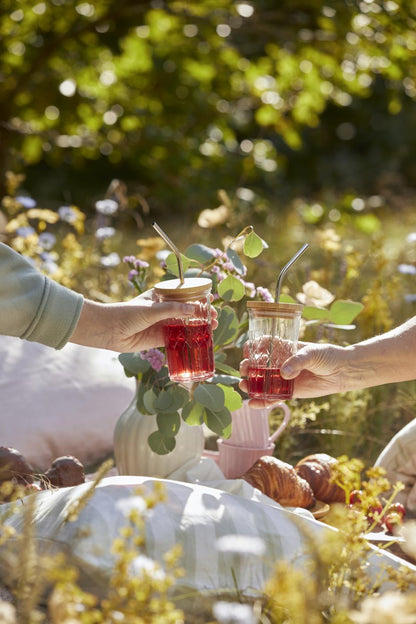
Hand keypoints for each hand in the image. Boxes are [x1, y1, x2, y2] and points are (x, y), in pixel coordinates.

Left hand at [71, 289, 217, 352]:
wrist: (108, 331)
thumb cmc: (126, 313)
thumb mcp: (151, 309)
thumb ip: (173, 310)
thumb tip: (194, 310)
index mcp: (160, 296)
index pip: (184, 294)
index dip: (198, 298)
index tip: (211, 300)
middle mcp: (162, 309)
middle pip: (187, 311)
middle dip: (201, 314)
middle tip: (215, 317)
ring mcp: (161, 324)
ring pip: (184, 325)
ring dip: (198, 327)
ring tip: (213, 328)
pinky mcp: (158, 339)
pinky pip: (177, 339)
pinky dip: (188, 340)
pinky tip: (199, 340)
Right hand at [239, 341, 348, 404]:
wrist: (342, 371)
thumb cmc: (327, 356)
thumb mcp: (312, 353)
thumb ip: (298, 361)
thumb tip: (283, 374)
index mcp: (284, 348)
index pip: (263, 345)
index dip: (252, 347)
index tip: (247, 351)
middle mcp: (281, 362)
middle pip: (258, 365)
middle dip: (247, 367)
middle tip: (245, 370)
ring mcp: (284, 378)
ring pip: (263, 382)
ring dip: (251, 385)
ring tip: (244, 387)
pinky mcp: (289, 392)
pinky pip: (273, 397)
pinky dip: (262, 402)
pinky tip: (253, 404)